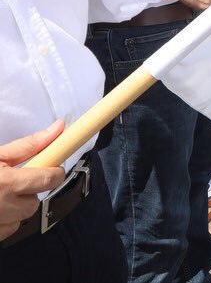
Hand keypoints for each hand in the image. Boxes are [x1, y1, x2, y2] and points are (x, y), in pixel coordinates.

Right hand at [0, 120, 66, 240]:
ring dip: (15, 206)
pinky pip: (8, 229)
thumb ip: (28, 145)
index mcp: (6, 183)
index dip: (54, 172)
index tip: (52, 167)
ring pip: (22, 217)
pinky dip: (4, 220)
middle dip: (29, 191)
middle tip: (13, 181)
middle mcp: (2, 207)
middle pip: (35, 201)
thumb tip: (57, 129)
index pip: (49, 180)